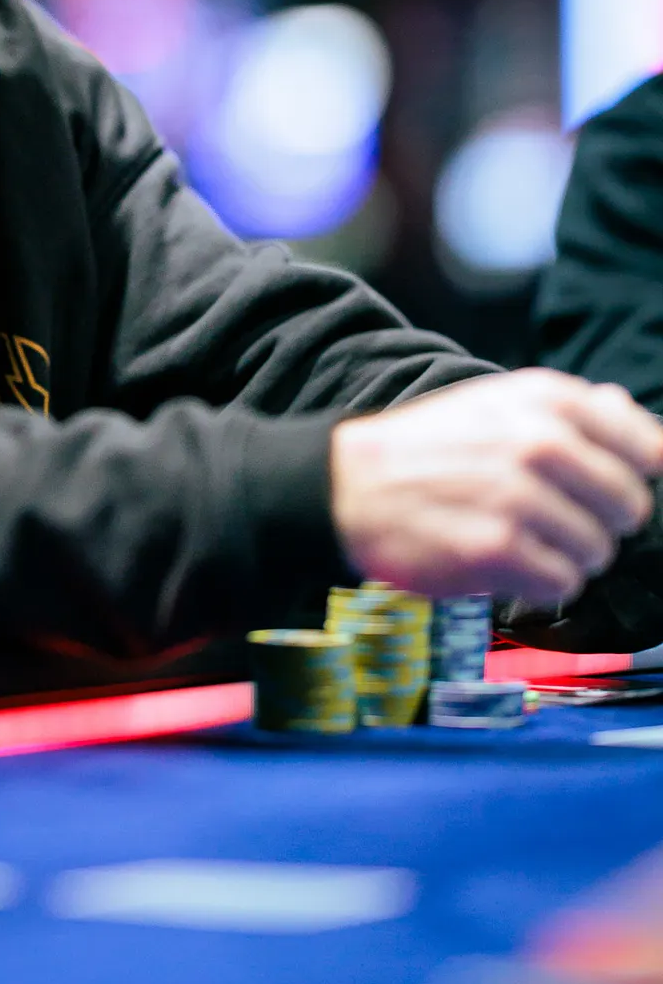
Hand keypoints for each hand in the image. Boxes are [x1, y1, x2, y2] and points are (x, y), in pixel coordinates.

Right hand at [330, 371, 662, 607]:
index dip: (633, 475)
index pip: (648, 447)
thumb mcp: (499, 404)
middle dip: (600, 522)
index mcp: (546, 399)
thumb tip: (638, 421)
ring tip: (522, 540)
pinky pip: (563, 584)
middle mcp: (539, 441)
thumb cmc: (433, 446)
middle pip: (630, 506)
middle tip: (554, 518)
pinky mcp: (498, 549)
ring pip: (599, 551)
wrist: (350, 484)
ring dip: (568, 556)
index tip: (600, 486)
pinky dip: (540, 583)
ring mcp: (519, 496)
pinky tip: (507, 563)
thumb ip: (576, 411)